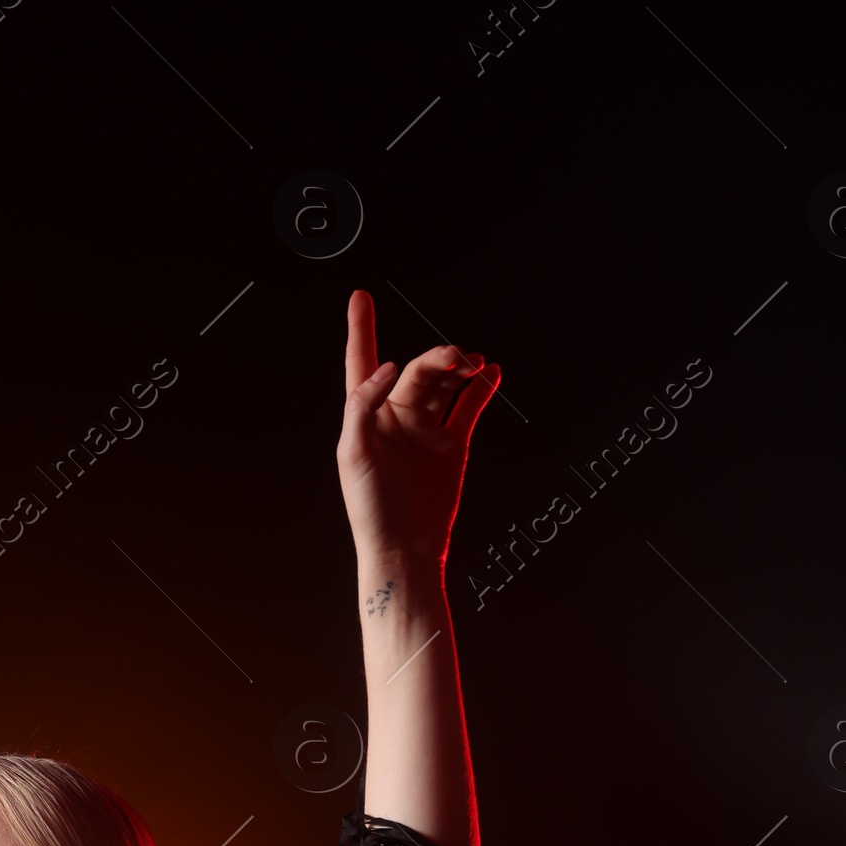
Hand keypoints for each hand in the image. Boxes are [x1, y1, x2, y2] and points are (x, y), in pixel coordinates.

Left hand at [336, 288, 500, 567]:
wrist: (405, 548)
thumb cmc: (370, 508)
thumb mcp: (353, 453)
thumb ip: (364, 405)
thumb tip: (388, 368)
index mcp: (365, 415)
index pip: (361, 362)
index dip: (360, 329)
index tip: (360, 297)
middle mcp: (396, 417)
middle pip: (418, 371)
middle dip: (438, 358)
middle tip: (458, 357)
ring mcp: (426, 429)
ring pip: (446, 384)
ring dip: (462, 368)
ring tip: (476, 363)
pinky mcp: (452, 445)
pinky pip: (470, 407)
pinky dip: (482, 389)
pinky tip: (492, 374)